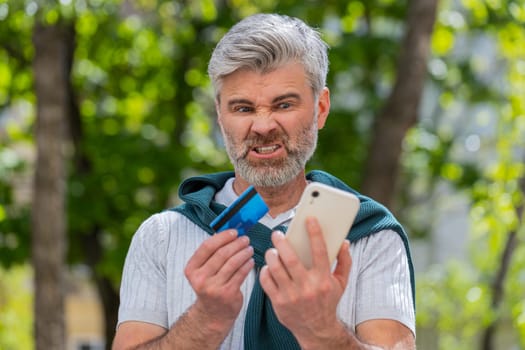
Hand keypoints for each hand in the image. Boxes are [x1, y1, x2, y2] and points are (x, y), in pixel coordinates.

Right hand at [184, 230, 253, 331]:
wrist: (213, 313)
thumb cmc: (211, 286)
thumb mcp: (204, 271)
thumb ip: (212, 254)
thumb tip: (228, 232)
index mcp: (191, 269)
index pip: (206, 247)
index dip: (222, 237)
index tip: (234, 232)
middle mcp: (200, 279)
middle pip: (221, 253)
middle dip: (236, 244)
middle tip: (245, 239)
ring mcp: (213, 287)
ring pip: (232, 263)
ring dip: (243, 253)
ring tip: (249, 249)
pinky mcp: (227, 293)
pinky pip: (240, 273)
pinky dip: (247, 264)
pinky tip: (251, 261)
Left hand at [259, 217, 351, 346]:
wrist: (316, 330)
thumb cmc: (327, 302)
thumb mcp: (341, 283)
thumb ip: (344, 261)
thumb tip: (344, 242)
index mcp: (323, 279)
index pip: (319, 251)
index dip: (314, 232)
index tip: (309, 219)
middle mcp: (307, 287)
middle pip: (290, 257)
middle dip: (282, 241)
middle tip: (277, 234)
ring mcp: (291, 295)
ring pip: (275, 267)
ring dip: (271, 254)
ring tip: (272, 250)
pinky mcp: (278, 302)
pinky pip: (266, 281)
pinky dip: (265, 270)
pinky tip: (269, 266)